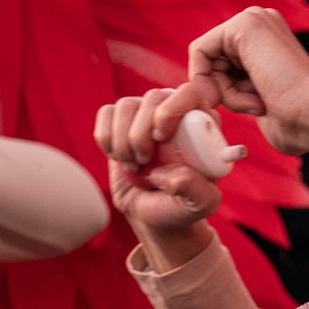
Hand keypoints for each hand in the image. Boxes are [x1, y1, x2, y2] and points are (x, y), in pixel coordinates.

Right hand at [96, 90, 222, 232]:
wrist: (153, 214)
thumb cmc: (183, 205)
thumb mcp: (201, 204)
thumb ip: (196, 190)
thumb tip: (171, 173)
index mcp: (202, 122)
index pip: (190, 93)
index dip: (172, 109)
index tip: (161, 137)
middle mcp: (174, 111)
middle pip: (153, 97)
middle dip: (141, 133)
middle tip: (144, 161)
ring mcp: (145, 114)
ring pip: (126, 105)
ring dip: (123, 141)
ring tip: (134, 167)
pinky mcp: (120, 122)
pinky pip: (106, 114)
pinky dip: (107, 139)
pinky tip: (119, 159)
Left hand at [176, 6, 308, 157]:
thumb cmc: (295, 120)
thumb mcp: (258, 98)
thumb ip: (238, 89)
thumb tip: (206, 95)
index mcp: (269, 38)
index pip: (223, 62)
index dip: (225, 91)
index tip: (248, 111)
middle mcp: (262, 22)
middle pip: (212, 58)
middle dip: (223, 91)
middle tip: (255, 106)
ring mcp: (254, 19)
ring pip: (207, 58)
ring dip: (225, 91)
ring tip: (257, 102)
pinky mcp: (243, 24)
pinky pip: (201, 51)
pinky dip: (211, 81)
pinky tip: (243, 94)